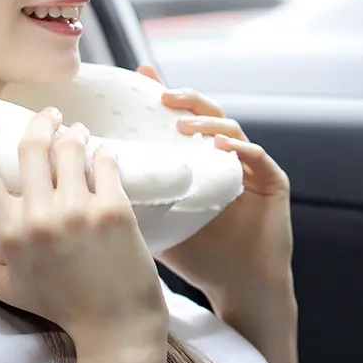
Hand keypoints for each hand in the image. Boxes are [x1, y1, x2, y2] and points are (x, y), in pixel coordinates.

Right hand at [0, 100, 167, 355]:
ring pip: (70, 147)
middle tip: (49, 114)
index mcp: (9, 234)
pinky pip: (105, 162)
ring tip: (75, 133)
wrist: (117, 326)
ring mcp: (80, 211)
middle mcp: (40, 218)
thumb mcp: (5, 288)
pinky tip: (101, 153)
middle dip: (40, 121)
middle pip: (30, 146)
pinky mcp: (115, 209)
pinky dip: (102, 152)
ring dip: (72, 133)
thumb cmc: (60, 306)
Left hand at [138, 63, 294, 312]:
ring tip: (184, 127)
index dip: (164, 95)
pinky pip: (257, 155)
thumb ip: (137, 199)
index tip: (142, 74)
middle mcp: (225, 157)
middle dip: (185, 100)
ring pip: (231, 128)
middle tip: (163, 97)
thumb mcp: (159, 222)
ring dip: (207, 123)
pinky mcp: (273, 182)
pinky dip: (239, 148)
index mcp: (198, 161)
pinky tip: (220, 147)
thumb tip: (89, 184)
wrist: (239, 288)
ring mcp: (251, 167)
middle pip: (207, 113)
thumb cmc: (198, 257)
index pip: (180, 119)